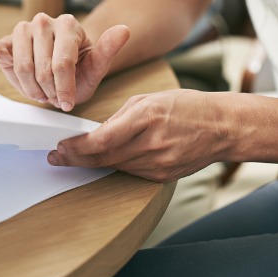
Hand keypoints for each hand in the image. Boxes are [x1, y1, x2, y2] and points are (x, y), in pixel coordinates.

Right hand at [0, 13, 129, 110]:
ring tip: (40, 93)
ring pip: (21, 64)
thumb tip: (124, 30)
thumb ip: (108, 50)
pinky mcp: (6, 40)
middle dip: (48, 90)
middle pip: (41, 67)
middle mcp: (44, 21)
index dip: (64, 88)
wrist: (62, 68)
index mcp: (68, 25)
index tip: (68, 104)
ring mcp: (23, 29)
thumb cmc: (80, 69)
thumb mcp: (96, 67)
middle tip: (54, 98)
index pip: (62, 62)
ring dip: (30, 87)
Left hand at [47, 89, 229, 180]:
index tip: (60, 146)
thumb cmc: (187, 106)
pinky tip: (103, 159)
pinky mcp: (162, 176)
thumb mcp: (148, 99)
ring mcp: (157, 164)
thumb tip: (96, 131)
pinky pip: (130, 172)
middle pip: (103, 158)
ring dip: (91, 163)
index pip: (102, 140)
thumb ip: (120, 116)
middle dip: (75, 158)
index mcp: (146, 118)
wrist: (222, 128)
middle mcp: (151, 144)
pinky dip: (115, 165)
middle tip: (55, 157)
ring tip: (72, 157)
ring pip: (114, 167)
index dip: (76, 148)